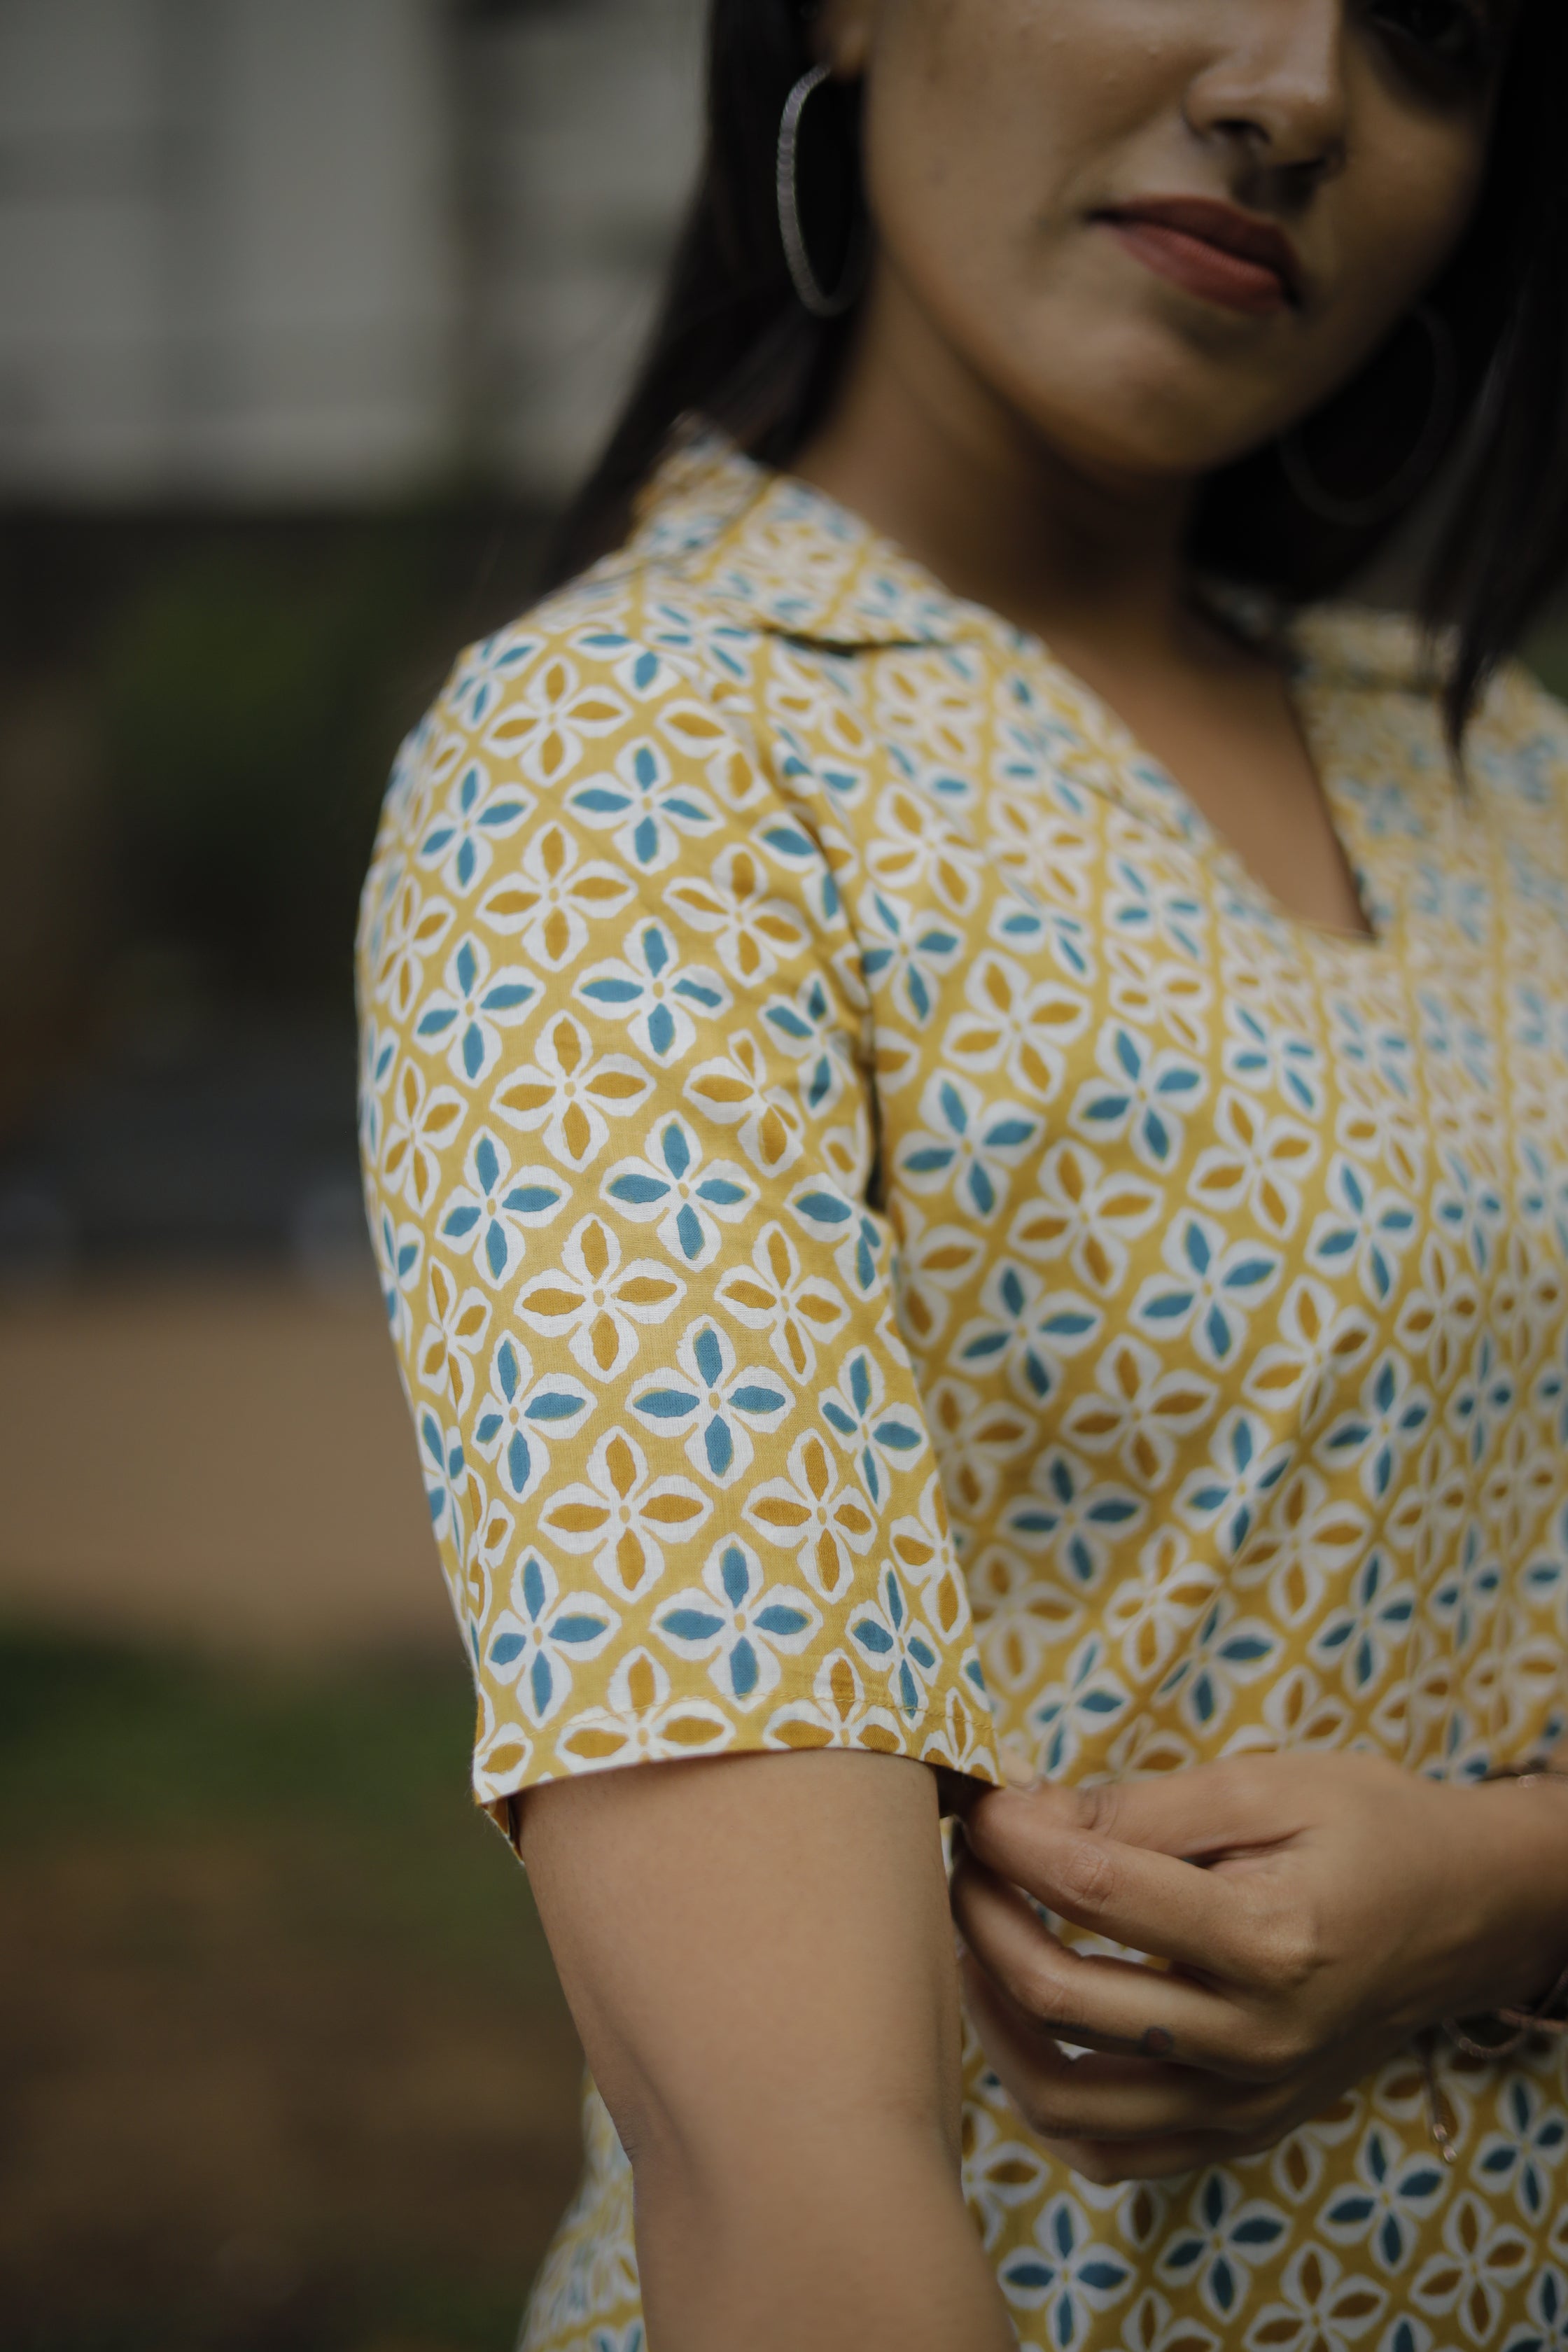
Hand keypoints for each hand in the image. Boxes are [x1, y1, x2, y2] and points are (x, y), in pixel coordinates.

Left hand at [950, 1751, 1567, 2182]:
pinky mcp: (1236, 2132)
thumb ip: (1135, 1808)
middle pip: (1062, 1995)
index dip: (1011, 1835)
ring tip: (976, 1935)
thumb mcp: (1261, 1787)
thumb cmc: (1365, 1830)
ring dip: (992, 2013)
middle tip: (964, 1854)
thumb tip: (1019, 1812)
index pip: (1093, 1891)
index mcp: (1273, 1941)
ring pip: (1065, 2098)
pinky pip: (1110, 2151)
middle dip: (981, 1912)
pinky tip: (1026, 2019)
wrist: (1461, 1914)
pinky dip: (1046, 2095)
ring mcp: (1246, 2102)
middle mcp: (1257, 2042)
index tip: (976, 1796)